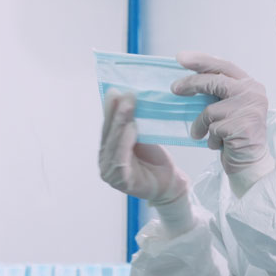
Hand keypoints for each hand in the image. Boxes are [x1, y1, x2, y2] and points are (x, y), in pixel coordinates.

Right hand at [99, 89, 187, 205]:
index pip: (107, 127)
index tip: (115, 91)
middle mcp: (105, 161)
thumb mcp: (142, 137)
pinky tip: (131, 127)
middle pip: (108, 133)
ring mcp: (110, 173)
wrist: (171, 184)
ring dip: (121, 123)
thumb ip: (131, 123)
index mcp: (107, 150)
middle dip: (116, 112)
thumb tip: (124, 96)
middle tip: (124, 94)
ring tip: (128, 106)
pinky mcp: (121, 181)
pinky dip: (125, 141)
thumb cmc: (156, 161)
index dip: (110, 109)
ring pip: (114, 143)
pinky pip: (121, 158)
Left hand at [172, 53, 273, 180]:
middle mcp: (252, 93)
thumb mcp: (228, 108)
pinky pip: (212, 129)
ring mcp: (248, 110)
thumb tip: (186, 81)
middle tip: (174, 89)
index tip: (180, 58)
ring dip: (201, 125)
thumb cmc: (234, 136)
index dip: (201, 60)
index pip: (223, 66)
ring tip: (203, 134)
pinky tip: (219, 145)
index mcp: (250, 85)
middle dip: (191, 84)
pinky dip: (210, 139)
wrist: (250, 164)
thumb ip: (217, 93)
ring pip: (209, 110)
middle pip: (214, 81)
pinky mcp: (241, 127)